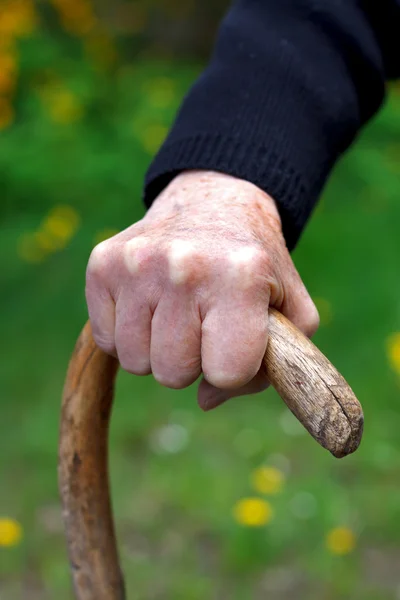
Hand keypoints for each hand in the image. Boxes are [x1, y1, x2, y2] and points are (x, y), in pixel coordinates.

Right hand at [86, 170, 318, 409]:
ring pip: (136, 362)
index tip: (235, 341)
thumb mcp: (292, 309)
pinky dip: (128, 333)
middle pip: (173, 374)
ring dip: (158, 349)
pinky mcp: (103, 264)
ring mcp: (137, 263)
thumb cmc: (255, 266)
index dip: (233, 369)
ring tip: (177, 311)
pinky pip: (108, 341)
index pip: (227, 373)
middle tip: (203, 323)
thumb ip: (271, 368)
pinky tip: (150, 302)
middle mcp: (184, 266)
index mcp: (241, 277)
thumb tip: (206, 399)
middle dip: (192, 361)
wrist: (214, 203)